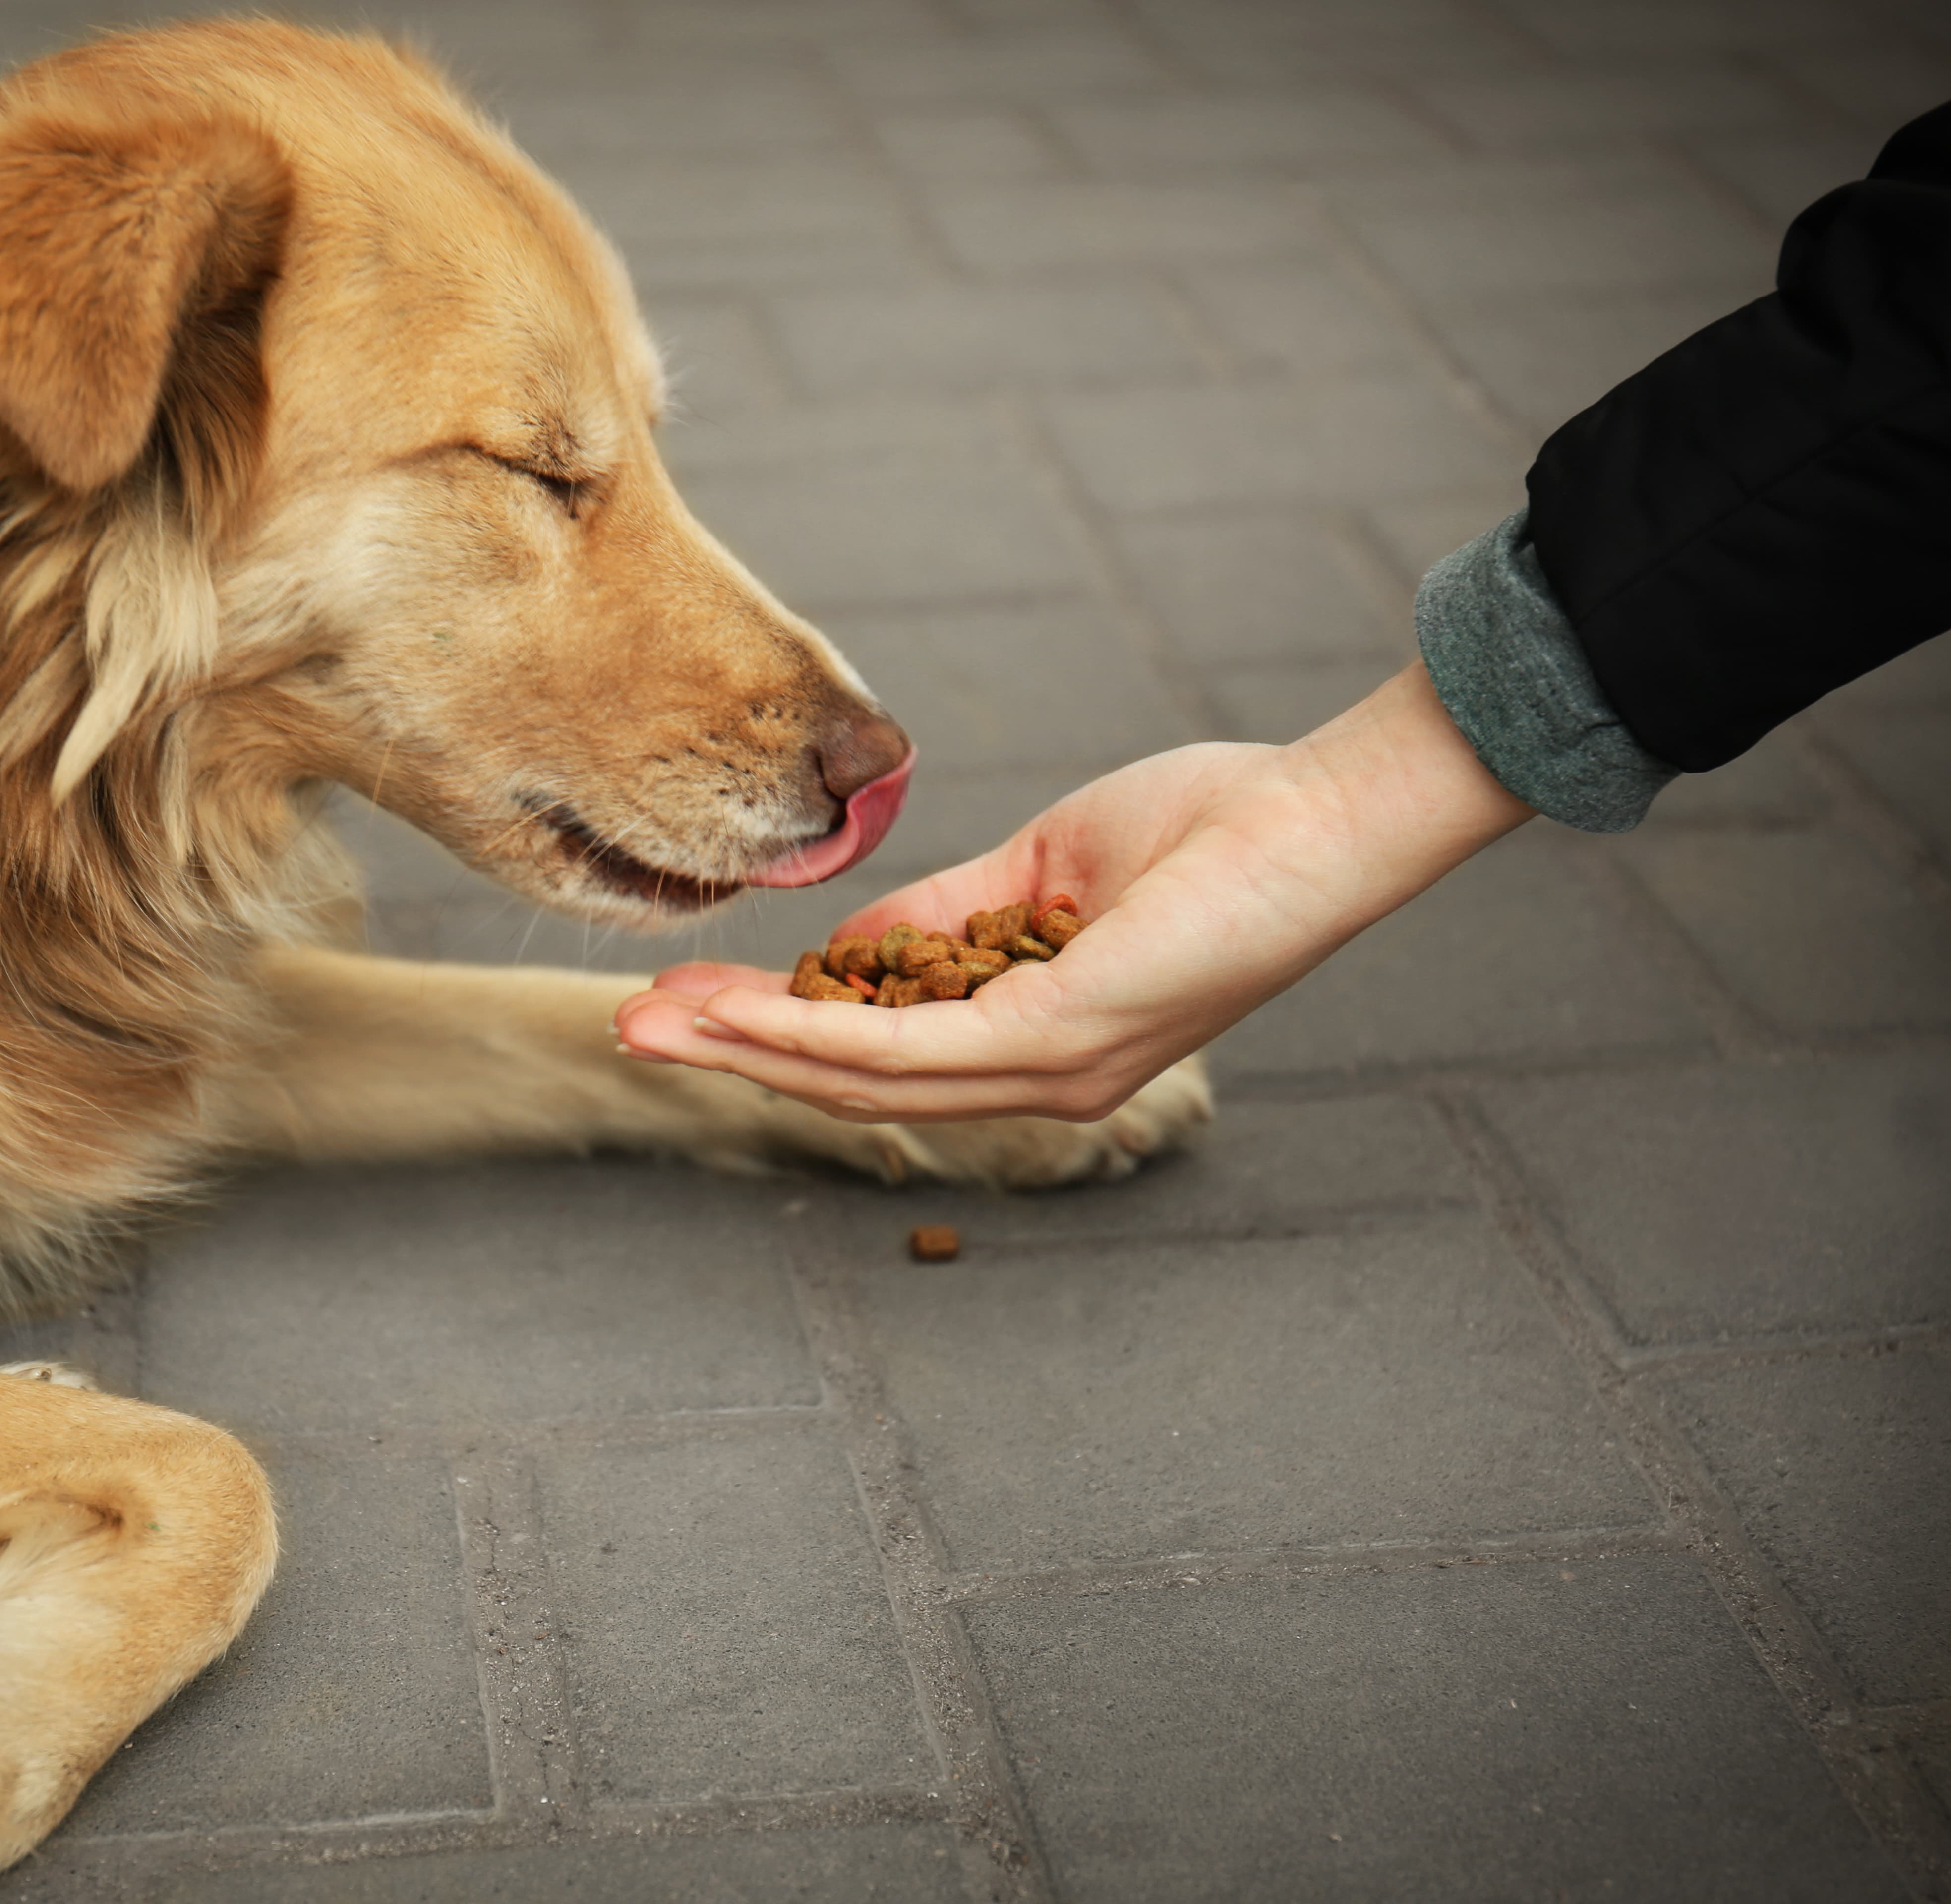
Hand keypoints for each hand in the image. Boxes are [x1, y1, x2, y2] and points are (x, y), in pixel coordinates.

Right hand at [612, 663, 1532, 1122]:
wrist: (1317, 819)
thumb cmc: (1209, 831)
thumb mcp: (1038, 872)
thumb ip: (945, 916)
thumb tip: (851, 950)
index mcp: (1039, 1043)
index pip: (883, 1058)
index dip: (776, 1034)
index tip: (687, 1000)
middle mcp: (1042, 1079)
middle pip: (852, 1086)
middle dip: (734, 1055)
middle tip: (634, 1030)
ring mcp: (1052, 1068)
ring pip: (863, 1078)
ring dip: (748, 1049)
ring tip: (656, 1022)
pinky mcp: (1062, 1034)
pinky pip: (910, 1047)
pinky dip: (815, 1029)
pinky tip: (744, 1008)